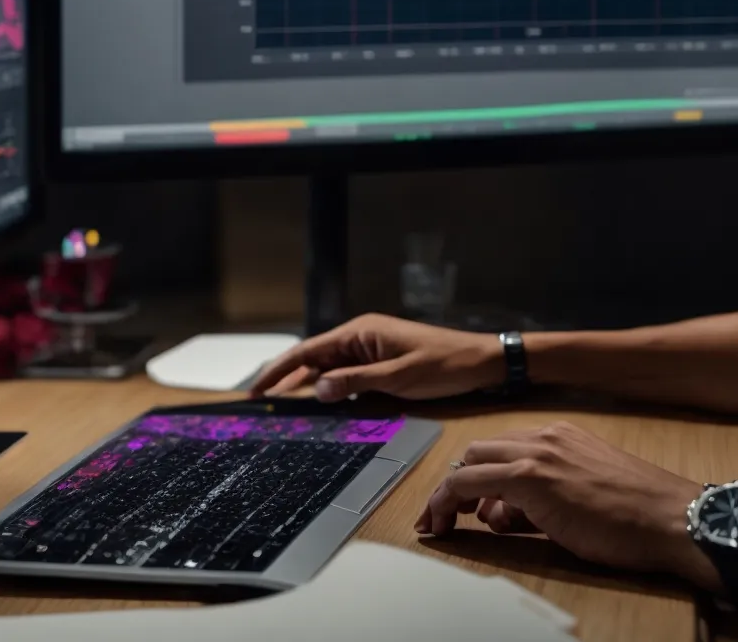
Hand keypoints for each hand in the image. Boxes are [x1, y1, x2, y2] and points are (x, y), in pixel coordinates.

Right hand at [247, 313, 504, 400]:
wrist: (480, 361)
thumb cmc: (443, 365)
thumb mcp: (398, 377)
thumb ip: (356, 382)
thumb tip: (316, 389)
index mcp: (360, 332)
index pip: (308, 350)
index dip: (279, 369)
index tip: (257, 388)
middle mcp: (361, 337)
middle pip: (314, 358)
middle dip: (288, 378)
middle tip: (263, 402)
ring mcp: (371, 349)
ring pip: (330, 367)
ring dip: (309, 385)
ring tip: (284, 406)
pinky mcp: (382, 362)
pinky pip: (349, 374)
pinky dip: (333, 388)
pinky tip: (323, 404)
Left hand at [416, 421, 719, 590]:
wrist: (670, 519)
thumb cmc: (638, 517)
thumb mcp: (582, 497)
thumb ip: (542, 499)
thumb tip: (504, 514)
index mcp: (562, 437)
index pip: (504, 448)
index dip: (477, 476)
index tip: (464, 505)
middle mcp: (546, 437)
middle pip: (480, 450)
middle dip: (456, 482)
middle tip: (446, 515)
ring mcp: (537, 454)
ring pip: (470, 462)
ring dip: (448, 493)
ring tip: (442, 524)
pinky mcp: (530, 478)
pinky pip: (468, 483)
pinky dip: (447, 501)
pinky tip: (443, 524)